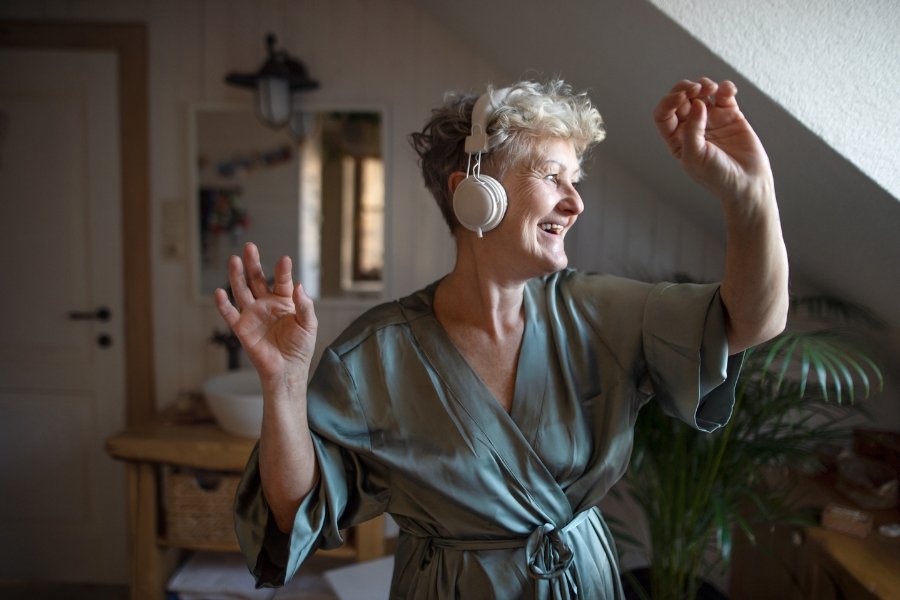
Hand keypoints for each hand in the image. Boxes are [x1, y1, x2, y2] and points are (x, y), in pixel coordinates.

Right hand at [214, 243, 317, 383]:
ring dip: (237, 276)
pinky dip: (223, 304)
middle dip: (253, 263)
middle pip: (257, 279)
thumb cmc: (300, 347)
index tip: (284, 260)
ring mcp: (253, 315)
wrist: (288, 370)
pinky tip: (219, 292)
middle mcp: (266, 304)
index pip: (282, 281)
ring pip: (242, 291)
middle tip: (250, 247)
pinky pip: (230, 314)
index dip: (283, 271)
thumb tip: (299, 285)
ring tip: (234, 260)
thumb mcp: (309, 325)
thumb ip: (305, 306)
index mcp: (284, 301)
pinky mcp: (242, 329)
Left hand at [654, 77, 772, 202]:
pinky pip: (724, 94)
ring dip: (704, 85)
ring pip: (701, 92)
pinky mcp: (731, 115)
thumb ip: (692, 130)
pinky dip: (725, 87)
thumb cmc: (717, 176)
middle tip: (696, 89)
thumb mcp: (695, 157)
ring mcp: (711, 119)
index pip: (664, 115)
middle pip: (681, 99)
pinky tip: (728, 91)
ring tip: (711, 89)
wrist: (747, 182)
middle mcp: (691, 127)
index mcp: (677, 139)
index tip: (682, 97)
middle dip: (685, 89)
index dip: (669, 102)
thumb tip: (697, 103)